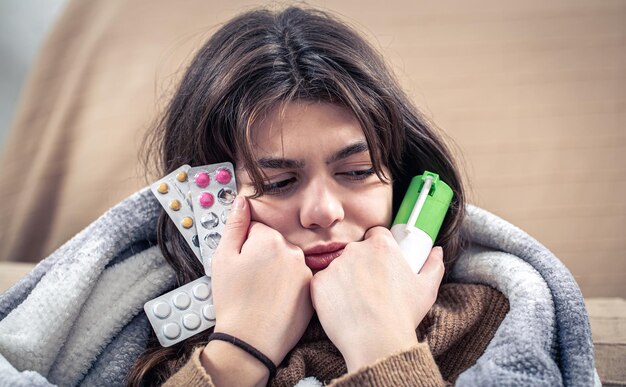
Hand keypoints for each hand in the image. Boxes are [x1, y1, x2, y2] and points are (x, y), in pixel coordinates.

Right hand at [208, 196, 313, 365]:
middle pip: (274, 244)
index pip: (257, 229)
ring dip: (277, 271)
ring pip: (287, 262)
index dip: (244, 246)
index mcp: (270, 239)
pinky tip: (275, 301)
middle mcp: (293, 251)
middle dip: (263, 257)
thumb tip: (242, 201)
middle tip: (250, 281)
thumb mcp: (223, 259)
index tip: (241, 265)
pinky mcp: (312, 290)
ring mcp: (305, 271)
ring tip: (262, 293)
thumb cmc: (233, 302)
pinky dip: (288, 287)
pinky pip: (298, 280)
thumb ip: (234, 225)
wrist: (250, 342)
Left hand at [310, 226, 443, 371]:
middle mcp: (355, 250)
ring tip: (355, 302)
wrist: (376, 341)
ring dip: (344, 279)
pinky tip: (341, 308)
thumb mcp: (427, 289)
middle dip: (360, 264)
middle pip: (355, 250)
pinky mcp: (319, 283)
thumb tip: (437, 251)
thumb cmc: (403, 315)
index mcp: (381, 246)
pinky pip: (322, 283)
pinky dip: (329, 293)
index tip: (380, 264)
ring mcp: (334, 266)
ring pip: (337, 267)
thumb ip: (434, 265)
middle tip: (369, 288)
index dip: (378, 248)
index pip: (376, 234)